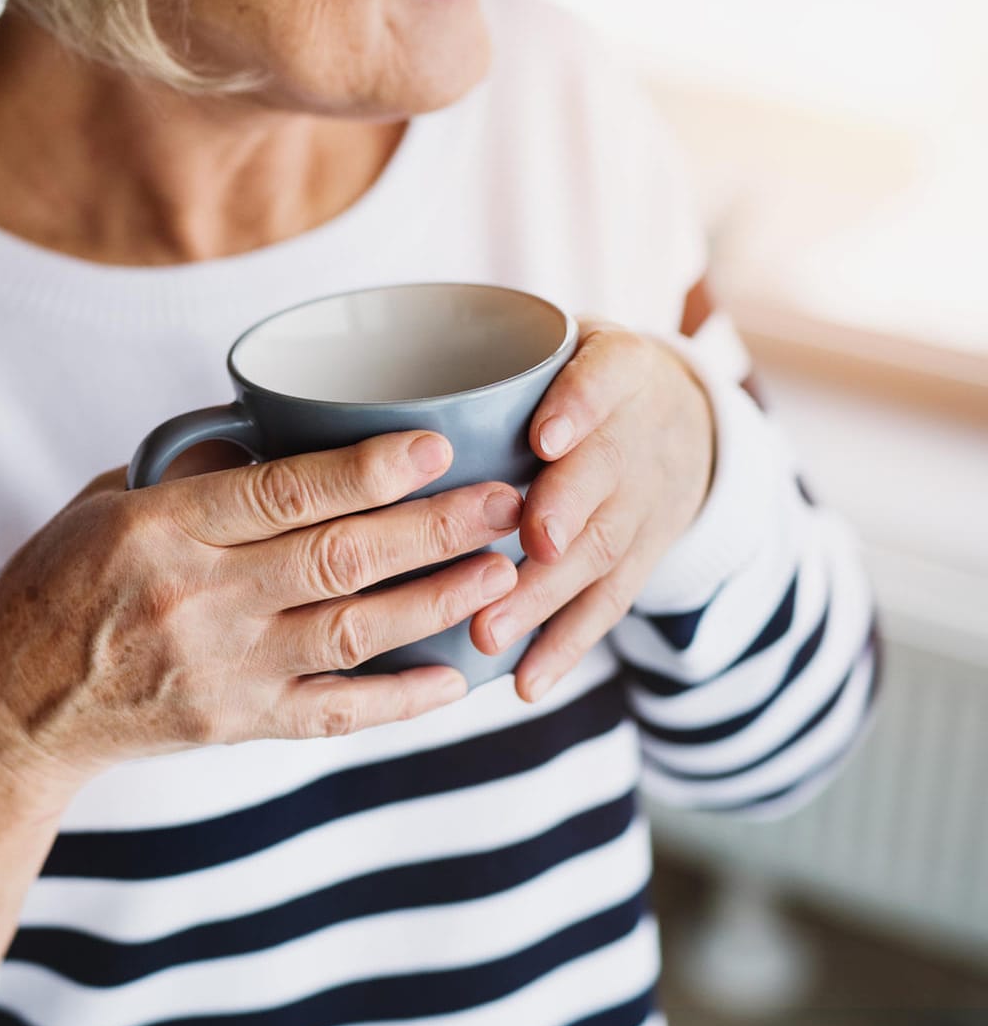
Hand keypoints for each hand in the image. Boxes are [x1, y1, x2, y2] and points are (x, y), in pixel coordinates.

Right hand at [0, 431, 524, 789]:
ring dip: (436, 600)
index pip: (281, 493)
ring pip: (352, 632)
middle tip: (505, 500)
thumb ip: (189, 475)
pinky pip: (334, 713)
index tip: (436, 444)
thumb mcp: (100, 506)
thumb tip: (277, 432)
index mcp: (159, 529)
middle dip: (433, 527)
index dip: (366, 469)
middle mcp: (195, 598)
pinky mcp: (234, 723)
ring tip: (500, 570)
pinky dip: (399, 700)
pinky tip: (455, 678)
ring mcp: (219, 668)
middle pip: (337, 557)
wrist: (15, 706)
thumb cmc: (58, 587)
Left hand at [471, 321, 715, 701]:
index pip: (605, 378)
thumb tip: (343, 387)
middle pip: (604, 476)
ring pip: (600, 550)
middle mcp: (638, 437)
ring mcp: (645, 502)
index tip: (545, 436)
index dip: (579, 407)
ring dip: (546, 596)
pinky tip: (525, 682)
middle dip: (562, 514)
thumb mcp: (554, 343)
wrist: (681, 419)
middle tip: (523, 546)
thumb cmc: (571, 379)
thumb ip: (484, 358)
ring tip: (492, 632)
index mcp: (614, 368)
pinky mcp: (641, 558)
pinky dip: (565, 647)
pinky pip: (606, 606)